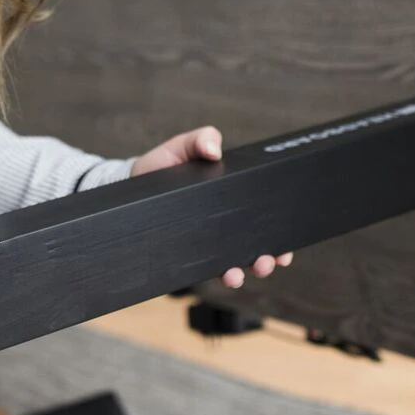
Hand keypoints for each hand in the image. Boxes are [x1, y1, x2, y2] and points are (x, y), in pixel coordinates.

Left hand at [130, 125, 295, 290]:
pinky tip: (222, 275)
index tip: (285, 246)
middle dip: (265, 259)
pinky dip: (215, 274)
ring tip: (238, 274)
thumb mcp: (182, 147)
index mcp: (229, 200)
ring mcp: (204, 241)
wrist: (130, 184)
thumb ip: (200, 140)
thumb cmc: (161, 165)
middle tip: (267, 261)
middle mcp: (220, 225)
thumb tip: (214, 149)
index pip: (259, 220)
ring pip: (231, 263)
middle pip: (252, 247)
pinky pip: (203, 268)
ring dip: (242, 272)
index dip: (276, 235)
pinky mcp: (185, 252)